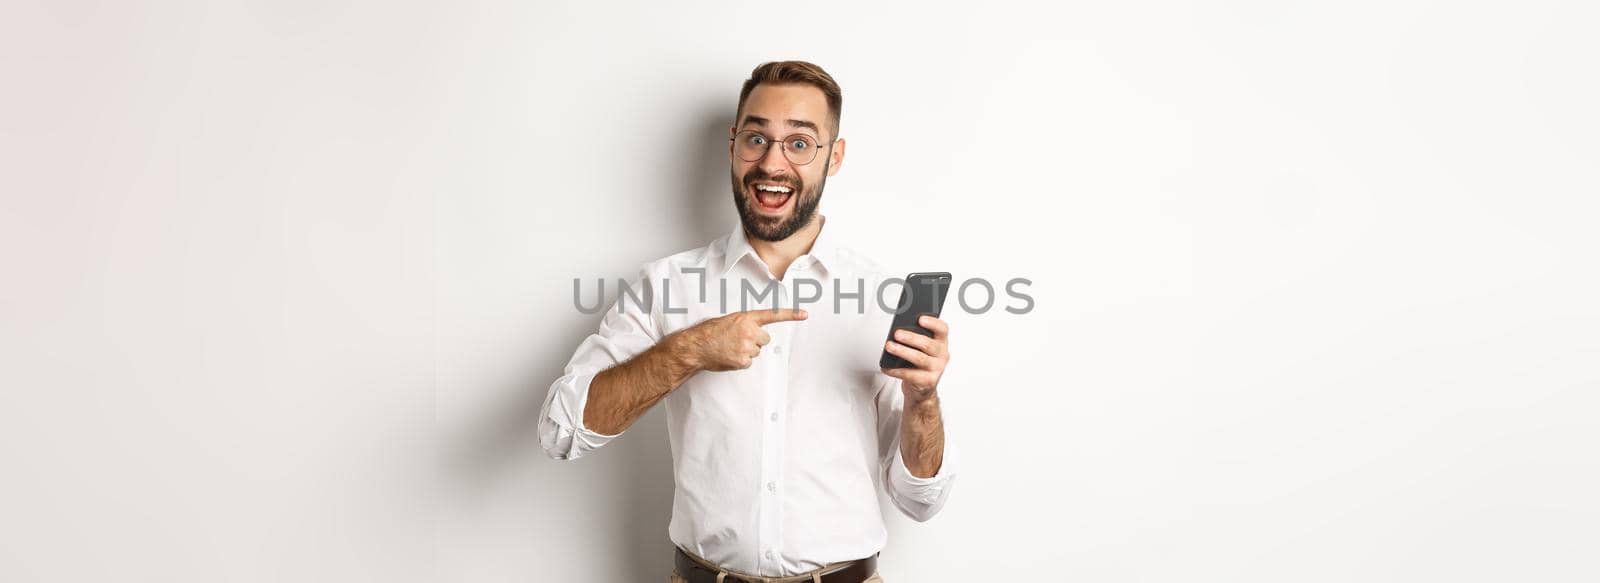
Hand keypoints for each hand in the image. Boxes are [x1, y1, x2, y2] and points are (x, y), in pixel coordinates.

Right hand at [675, 308, 808, 371]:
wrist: (696, 347)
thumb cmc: (709, 332)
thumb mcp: (728, 321)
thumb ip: (744, 324)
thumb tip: (755, 332)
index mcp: (746, 318)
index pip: (772, 315)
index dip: (791, 315)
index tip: (805, 314)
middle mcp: (749, 331)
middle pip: (765, 339)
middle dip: (754, 341)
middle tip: (737, 340)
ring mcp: (747, 347)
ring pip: (756, 351)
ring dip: (746, 351)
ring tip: (730, 348)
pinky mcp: (743, 361)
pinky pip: (749, 362)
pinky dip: (740, 361)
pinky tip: (729, 356)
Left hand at [882, 315, 948, 401]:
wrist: (923, 388)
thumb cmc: (920, 364)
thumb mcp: (921, 349)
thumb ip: (915, 338)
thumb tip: (899, 331)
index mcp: (941, 342)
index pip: (942, 329)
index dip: (933, 323)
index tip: (920, 319)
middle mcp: (942, 355)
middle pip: (928, 344)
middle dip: (911, 338)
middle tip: (897, 334)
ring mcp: (936, 369)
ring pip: (919, 358)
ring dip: (902, 351)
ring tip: (889, 346)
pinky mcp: (928, 382)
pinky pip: (910, 375)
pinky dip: (896, 370)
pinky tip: (886, 367)